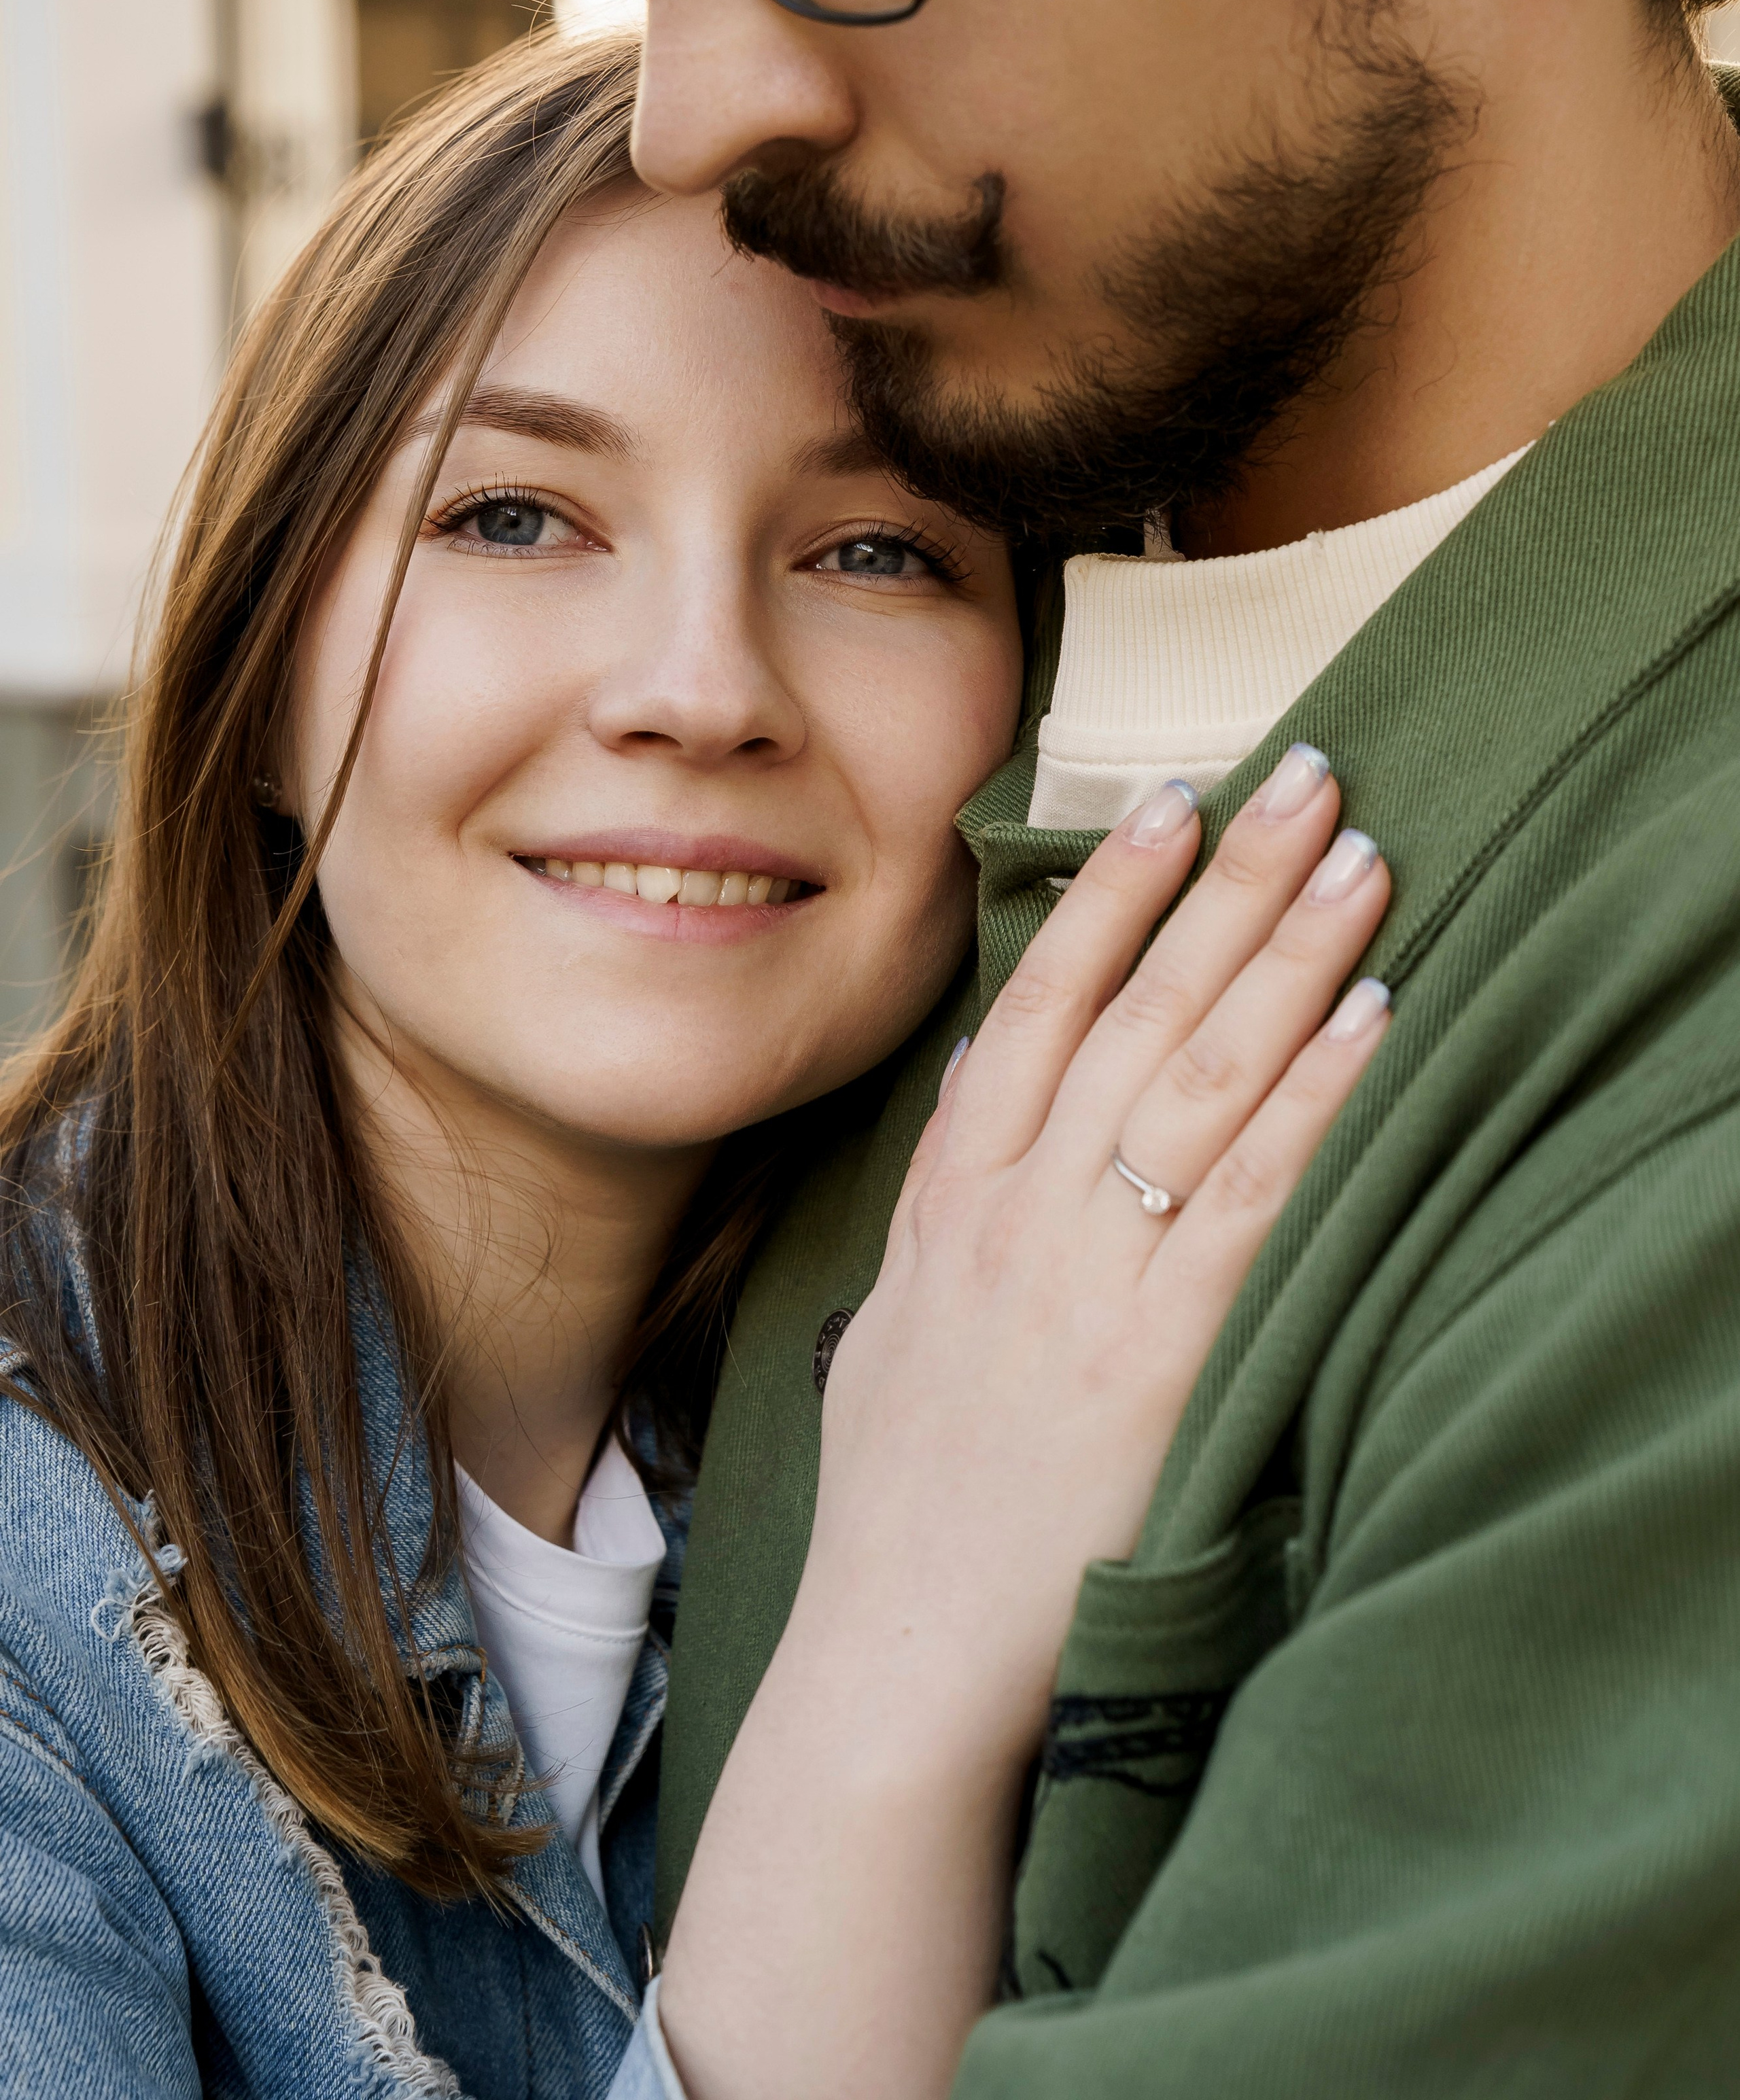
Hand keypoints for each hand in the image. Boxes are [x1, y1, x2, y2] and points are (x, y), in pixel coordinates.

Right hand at [808, 743, 1389, 1775]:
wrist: (898, 1653)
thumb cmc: (898, 1501)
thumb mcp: (884, 1327)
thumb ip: (936, 1215)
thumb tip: (972, 1118)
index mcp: (950, 1199)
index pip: (1037, 1006)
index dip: (1107, 895)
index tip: (1164, 799)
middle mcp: (1018, 1212)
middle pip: (1138, 1009)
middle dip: (1229, 882)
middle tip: (1305, 781)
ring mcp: (1087, 1274)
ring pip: (1201, 1073)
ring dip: (1290, 954)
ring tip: (1361, 860)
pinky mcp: (1160, 1353)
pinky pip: (1252, 1194)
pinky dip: (1316, 1098)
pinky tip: (1372, 1020)